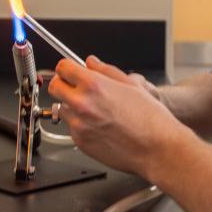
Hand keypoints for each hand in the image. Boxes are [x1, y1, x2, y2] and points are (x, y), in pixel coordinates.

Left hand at [47, 56, 186, 177]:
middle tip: (76, 89)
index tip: (71, 71)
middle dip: (64, 85)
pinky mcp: (80, 141)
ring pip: (62, 109)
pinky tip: (102, 127)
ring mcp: (79, 124)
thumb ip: (106, 70)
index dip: (68, 68)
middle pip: (54, 87)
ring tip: (97, 112)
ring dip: (73, 107)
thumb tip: (92, 62)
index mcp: (94, 85)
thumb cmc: (151, 119)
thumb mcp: (132, 85)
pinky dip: (82, 125)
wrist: (157, 148)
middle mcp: (82, 103)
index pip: (63, 67)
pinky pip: (72, 128)